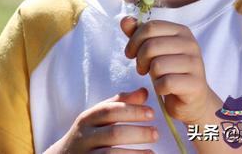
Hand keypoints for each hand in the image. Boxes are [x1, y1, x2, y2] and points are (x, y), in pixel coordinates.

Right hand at [44, 87, 158, 153]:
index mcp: (88, 118)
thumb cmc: (88, 134)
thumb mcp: (98, 117)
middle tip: (156, 133)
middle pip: (113, 133)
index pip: (109, 111)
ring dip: (135, 153)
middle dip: (137, 133)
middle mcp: (85, 136)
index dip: (131, 110)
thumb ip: (119, 104)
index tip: (151, 112)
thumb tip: (144, 92)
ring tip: (152, 152)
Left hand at [121, 16, 218, 125]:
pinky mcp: (195, 83)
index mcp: (181, 31)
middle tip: (141, 69)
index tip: (130, 53)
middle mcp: (191, 44)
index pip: (150, 27)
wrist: (192, 99)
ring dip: (151, 75)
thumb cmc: (170, 71)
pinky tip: (164, 89)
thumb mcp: (153, 50)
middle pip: (151, 46)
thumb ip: (139, 34)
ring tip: (156, 78)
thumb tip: (125, 20)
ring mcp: (195, 63)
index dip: (134, 40)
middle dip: (140, 60)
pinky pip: (166, 83)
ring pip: (157, 65)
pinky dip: (159, 88)